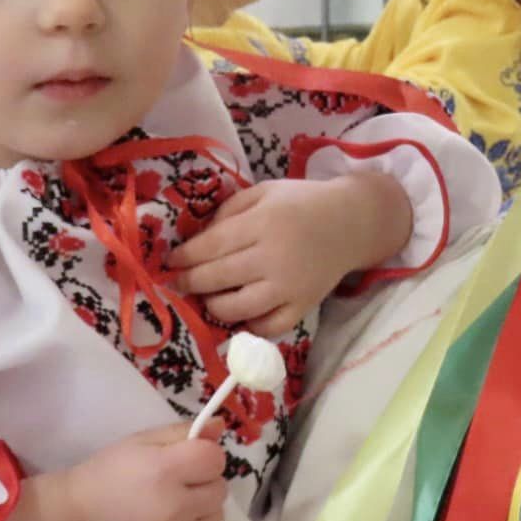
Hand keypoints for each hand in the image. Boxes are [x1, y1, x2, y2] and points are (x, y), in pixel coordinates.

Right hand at [64, 420, 229, 520]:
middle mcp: (175, 507)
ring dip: (203, 507)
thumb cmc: (109, 474)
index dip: (205, 455)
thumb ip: (183, 432)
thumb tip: (220, 426)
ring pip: (217, 516)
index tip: (188, 459)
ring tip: (175, 504)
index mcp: (165, 470)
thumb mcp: (142, 441)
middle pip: (219, 488)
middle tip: (177, 482)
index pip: (214, 459)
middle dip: (204, 481)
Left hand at [169, 174, 413, 337]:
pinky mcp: (303, 306)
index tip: (170, 261)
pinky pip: (269, 327)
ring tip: (209, 297)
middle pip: (218, 277)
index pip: (211, 246)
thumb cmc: (301, 203)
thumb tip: (197, 239)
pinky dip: (250, 326)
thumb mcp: (263, 192)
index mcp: (263, 223)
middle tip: (178, 282)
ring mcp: (289, 286)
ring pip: (238, 308)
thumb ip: (228, 211)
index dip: (184, 256)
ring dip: (213, 305)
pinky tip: (242, 314)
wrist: (351, 223)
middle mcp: (274, 257)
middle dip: (189, 281)